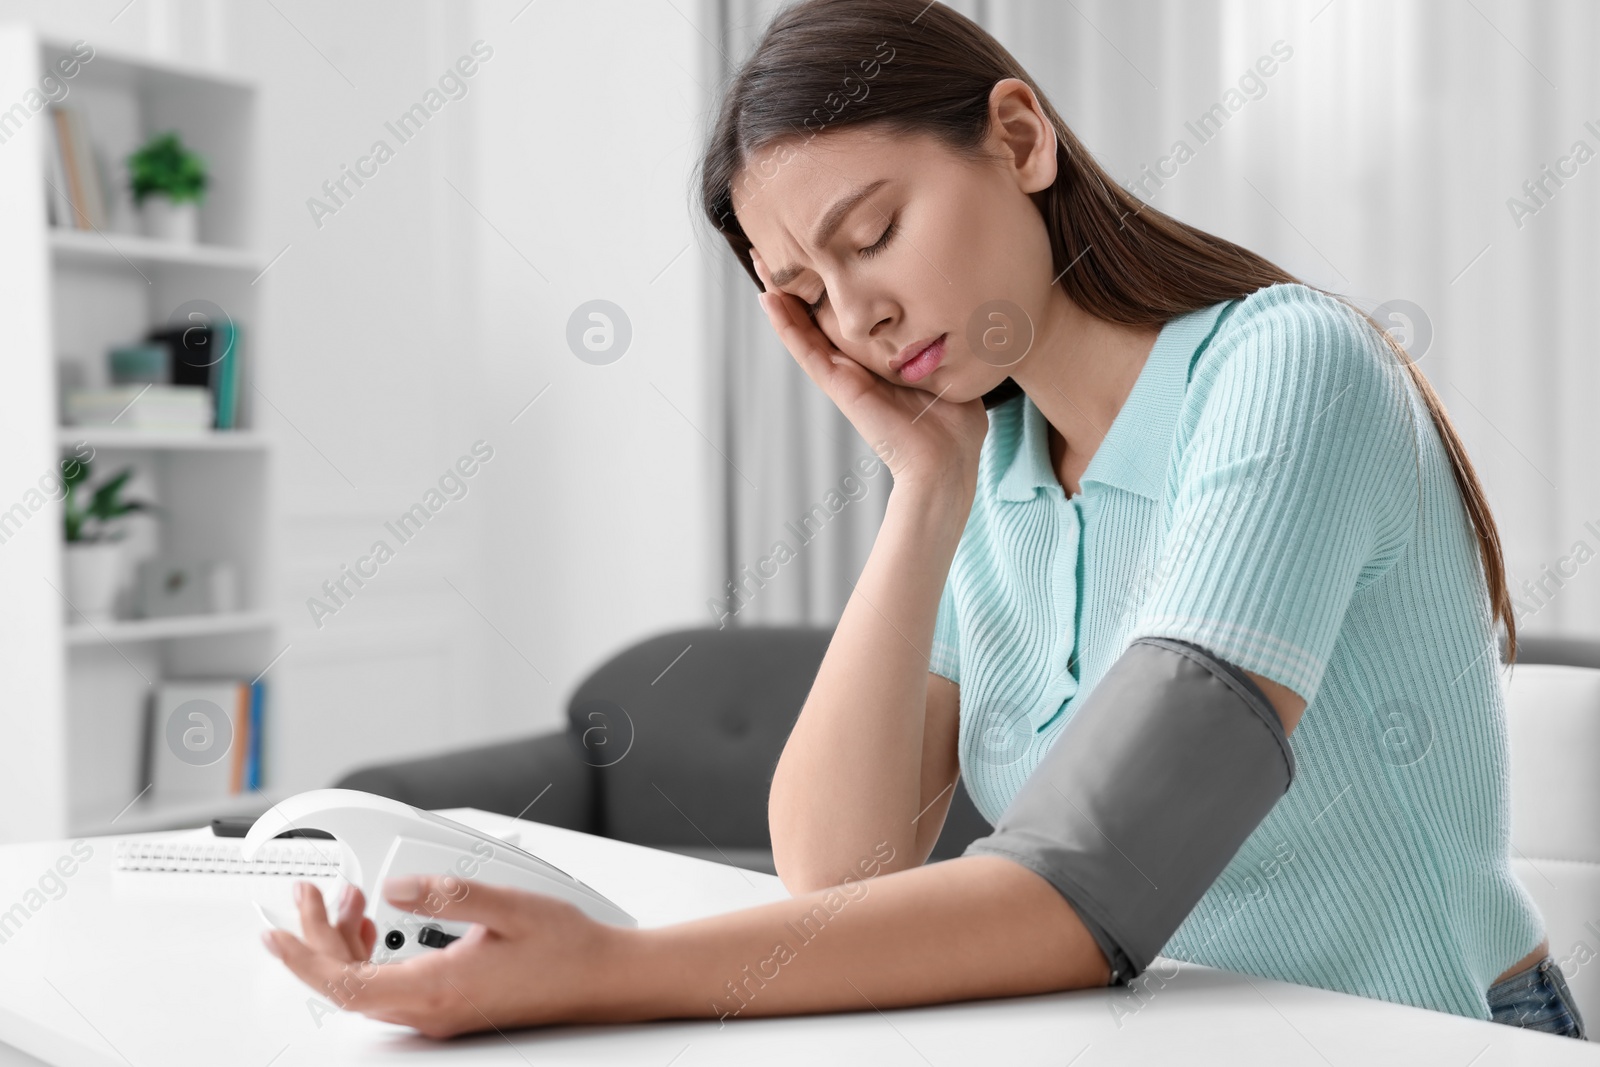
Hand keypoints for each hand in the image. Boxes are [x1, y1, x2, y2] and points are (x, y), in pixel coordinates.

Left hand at [262, 875, 625, 1037]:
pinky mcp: (452, 1007)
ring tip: (354, 898)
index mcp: (437, 987)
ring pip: (369, 986)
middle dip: (321, 937)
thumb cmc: (568, 947)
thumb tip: (393, 888)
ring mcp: (441, 1013)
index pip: (345, 982)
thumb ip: (445, 894)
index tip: (278, 929)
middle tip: (313, 894)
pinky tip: (385, 924)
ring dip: (350, 943)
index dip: (303, 957)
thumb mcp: (507, 905)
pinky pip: (394, 987)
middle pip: (349, 984)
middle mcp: (432, 1010)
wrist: (605, 978)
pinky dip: (377, 954)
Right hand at [749, 248, 986, 493]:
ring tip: (760, 261)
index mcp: (877, 359)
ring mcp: (842, 376)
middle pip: (815, 316)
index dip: (828, 284)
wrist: (946, 461)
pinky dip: (785, 325)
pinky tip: (768, 298)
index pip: (845, 315)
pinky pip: (806, 350)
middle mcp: (854, 365)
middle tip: (773, 246)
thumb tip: (963, 315)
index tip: (818, 249)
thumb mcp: (950, 369)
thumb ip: (947, 344)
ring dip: (780, 295)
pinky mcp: (839, 386)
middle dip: (797, 282)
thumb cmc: (954, 425)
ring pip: (802, 328)